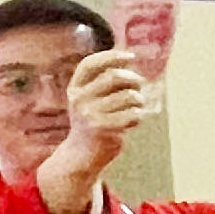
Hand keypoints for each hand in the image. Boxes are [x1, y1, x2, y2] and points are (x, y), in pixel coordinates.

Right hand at [38, 50, 156, 198]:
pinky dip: (138, 117)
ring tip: (137, 107)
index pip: (90, 64)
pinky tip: (131, 123)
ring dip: (139, 100)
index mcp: (74, 90)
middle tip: (139, 86)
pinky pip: (133, 114)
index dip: (111, 56)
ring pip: (129, 96)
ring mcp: (89, 114)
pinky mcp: (103, 128)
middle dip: (133, 79)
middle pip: (114, 77)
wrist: (81, 156)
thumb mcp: (89, 101)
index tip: (130, 57)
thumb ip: (103, 83)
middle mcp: (79, 100)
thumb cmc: (92, 123)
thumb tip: (129, 58)